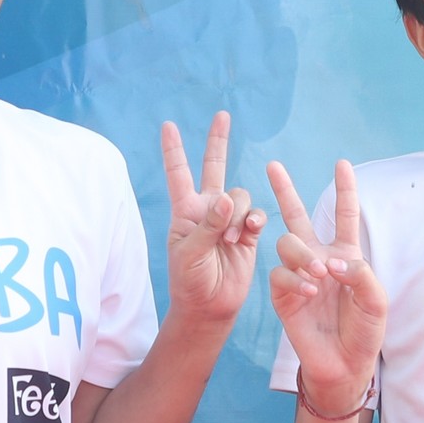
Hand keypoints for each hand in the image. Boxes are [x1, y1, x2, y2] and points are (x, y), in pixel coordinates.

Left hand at [161, 112, 265, 324]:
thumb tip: (224, 199)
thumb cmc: (190, 281)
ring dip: (238, 215)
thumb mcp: (191, 254)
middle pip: (214, 167)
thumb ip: (209, 225)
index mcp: (185, 211)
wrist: (209, 307)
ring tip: (231, 241)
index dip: (174, 150)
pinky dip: (254, 219)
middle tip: (222, 115)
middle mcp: (207, 209)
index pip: (178, 174)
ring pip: (240, 196)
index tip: (168, 126)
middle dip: (218, 142)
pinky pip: (256, 214)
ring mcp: (228, 220)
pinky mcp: (248, 233)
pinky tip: (250, 231)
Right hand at [267, 158, 389, 409]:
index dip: (344, 190)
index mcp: (346, 255)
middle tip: (273, 165)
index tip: (342, 164)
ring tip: (320, 274)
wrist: (344, 364)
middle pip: (297, 217)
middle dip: (285, 190)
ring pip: (288, 244)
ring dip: (304, 254)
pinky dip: (295, 278)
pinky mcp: (283, 295)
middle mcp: (319, 259)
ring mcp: (299, 276)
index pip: (345, 216)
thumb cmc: (365, 332)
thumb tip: (332, 261)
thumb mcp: (376, 301)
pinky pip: (279, 274)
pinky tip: (311, 291)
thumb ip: (361, 275)